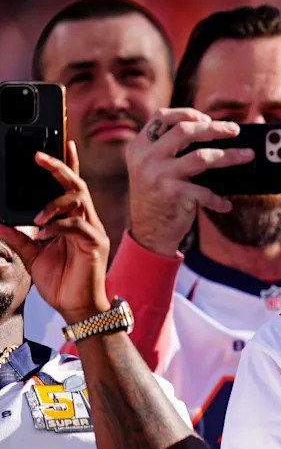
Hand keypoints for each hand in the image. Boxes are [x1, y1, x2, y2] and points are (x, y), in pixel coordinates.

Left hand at [0, 144, 109, 321]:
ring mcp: (93, 231)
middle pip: (77, 185)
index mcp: (75, 220)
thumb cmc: (61, 281)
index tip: (65, 141)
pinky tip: (44, 234)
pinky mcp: (95, 244)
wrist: (77, 307)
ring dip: (54, 203)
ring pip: (79, 200)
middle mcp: (87, 221)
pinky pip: (77, 225)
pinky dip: (58, 226)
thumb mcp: (32, 255)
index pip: (72, 186)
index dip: (69, 163)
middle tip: (39, 157)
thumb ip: (17, 236)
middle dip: (60, 167)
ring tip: (37, 218)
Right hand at [125, 108, 248, 255]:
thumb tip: (212, 133)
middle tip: (235, 130)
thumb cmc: (159, 198)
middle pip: (185, 131)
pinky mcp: (172, 194)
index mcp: (140, 147)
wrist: (149, 234)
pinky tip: (226, 204)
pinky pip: (205, 192)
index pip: (162, 117)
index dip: (186, 113)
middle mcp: (147, 158)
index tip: (207, 117)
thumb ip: (170, 150)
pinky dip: (218, 199)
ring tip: (248, 155)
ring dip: (230, 156)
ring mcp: (158, 175)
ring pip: (202, 157)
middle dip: (214, 128)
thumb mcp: (153, 169)